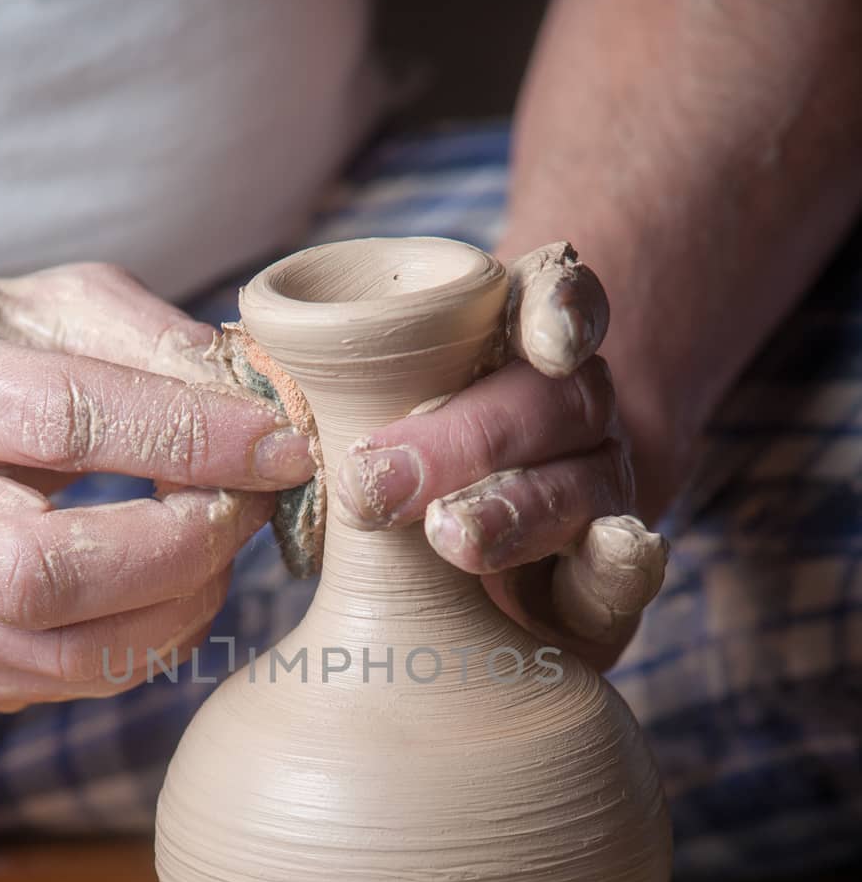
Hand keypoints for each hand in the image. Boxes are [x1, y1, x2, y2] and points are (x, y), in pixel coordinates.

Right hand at [0, 263, 312, 708]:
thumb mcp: (31, 306)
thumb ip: (144, 338)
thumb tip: (262, 401)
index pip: (60, 421)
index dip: (190, 437)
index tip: (283, 443)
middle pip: (49, 572)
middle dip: (186, 543)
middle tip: (251, 501)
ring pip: (71, 652)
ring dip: (186, 601)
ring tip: (222, 537)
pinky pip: (78, 681)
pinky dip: (158, 637)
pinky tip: (180, 582)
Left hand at [334, 244, 665, 666]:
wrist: (459, 572)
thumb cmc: (391, 469)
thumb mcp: (353, 420)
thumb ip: (327, 395)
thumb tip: (253, 398)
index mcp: (514, 346)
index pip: (551, 302)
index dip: (557, 309)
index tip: (546, 337)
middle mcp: (570, 408)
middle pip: (552, 401)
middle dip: (472, 437)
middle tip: (379, 483)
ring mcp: (599, 488)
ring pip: (584, 482)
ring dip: (518, 506)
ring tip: (451, 536)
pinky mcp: (606, 580)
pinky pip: (629, 568)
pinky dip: (627, 561)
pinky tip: (623, 550)